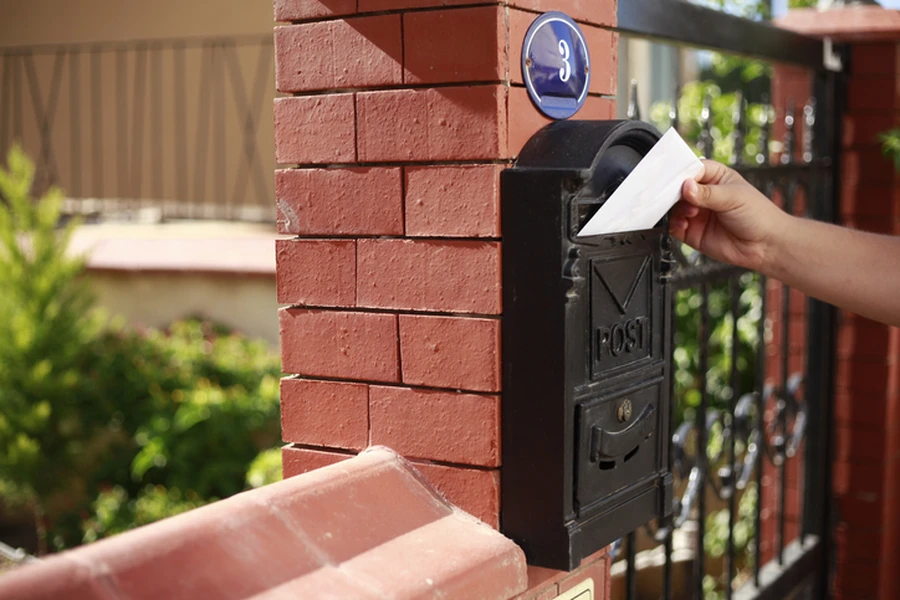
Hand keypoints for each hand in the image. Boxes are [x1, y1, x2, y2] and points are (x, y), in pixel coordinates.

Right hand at [669, 160, 789, 271]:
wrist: (765, 246)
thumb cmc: (758, 215)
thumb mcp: (733, 197)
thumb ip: (707, 193)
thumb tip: (686, 186)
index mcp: (715, 177)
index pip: (692, 169)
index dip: (682, 172)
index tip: (677, 179)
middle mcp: (703, 194)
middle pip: (678, 188)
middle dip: (674, 192)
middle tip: (677, 196)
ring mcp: (696, 213)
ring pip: (674, 207)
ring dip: (676, 209)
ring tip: (690, 212)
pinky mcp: (691, 232)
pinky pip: (674, 226)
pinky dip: (674, 225)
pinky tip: (684, 224)